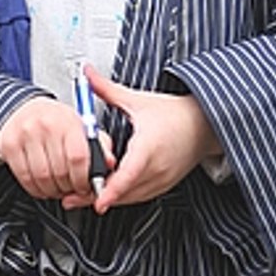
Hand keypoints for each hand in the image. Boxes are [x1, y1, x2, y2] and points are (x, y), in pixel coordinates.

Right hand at [0, 96, 113, 206]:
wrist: (24, 108)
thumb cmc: (57, 121)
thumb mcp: (82, 126)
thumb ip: (99, 145)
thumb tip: (109, 163)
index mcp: (68, 121)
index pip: (78, 157)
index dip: (83, 179)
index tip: (85, 187)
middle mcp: (45, 126)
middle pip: (59, 171)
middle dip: (69, 187)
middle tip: (72, 190)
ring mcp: (24, 135)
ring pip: (42, 178)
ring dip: (52, 191)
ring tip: (58, 189)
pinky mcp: (9, 145)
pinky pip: (24, 177)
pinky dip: (35, 189)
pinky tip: (42, 187)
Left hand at [85, 66, 217, 210]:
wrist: (204, 125)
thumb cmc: (175, 114)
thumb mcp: (138, 100)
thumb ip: (107, 89)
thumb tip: (87, 73)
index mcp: (149, 146)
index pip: (129, 174)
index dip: (112, 190)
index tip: (97, 201)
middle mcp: (157, 168)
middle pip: (124, 191)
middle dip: (96, 195)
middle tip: (70, 197)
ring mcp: (161, 180)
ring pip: (129, 198)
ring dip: (107, 198)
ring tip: (81, 197)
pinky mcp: (163, 186)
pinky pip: (138, 197)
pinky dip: (121, 197)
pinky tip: (105, 193)